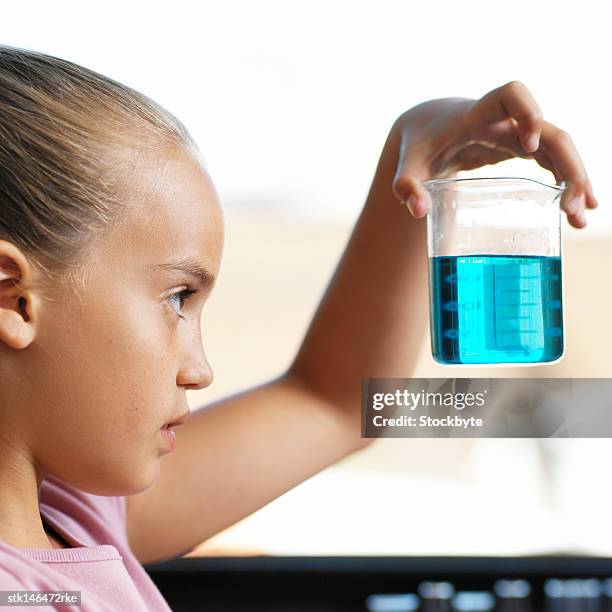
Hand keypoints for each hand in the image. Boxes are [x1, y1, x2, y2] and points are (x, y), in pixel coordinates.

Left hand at [390, 81, 598, 228]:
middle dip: (567, 165)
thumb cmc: (419, 144)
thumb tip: (418, 211)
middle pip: (551, 132)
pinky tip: (577, 207)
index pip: (511, 95)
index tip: (530, 147)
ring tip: (582, 216)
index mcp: (477, 115)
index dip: (528, 113)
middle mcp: (504, 121)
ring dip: (575, 179)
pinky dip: (566, 182)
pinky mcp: (519, 147)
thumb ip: (406, 185)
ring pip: (558, 149)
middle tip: (574, 204)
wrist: (428, 129)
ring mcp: (516, 133)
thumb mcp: (408, 164)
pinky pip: (552, 160)